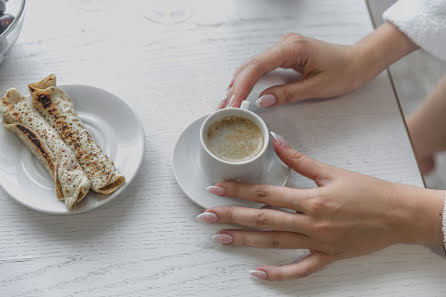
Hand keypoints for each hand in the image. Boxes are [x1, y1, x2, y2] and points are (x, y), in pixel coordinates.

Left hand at [198, 133, 443, 280]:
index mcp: (312, 199)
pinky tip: (258, 274)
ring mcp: (318, 243)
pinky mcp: (328, 257)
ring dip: (245, 241)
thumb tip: (276, 141)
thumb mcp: (332, 171)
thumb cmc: (369, 191)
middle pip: (263, 219)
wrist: (398, 214)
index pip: (266, 193)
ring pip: (274, 243)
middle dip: (231, 216)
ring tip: (220, 238)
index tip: (217, 189)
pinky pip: (300, 270)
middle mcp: (311, 223)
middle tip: (205, 214)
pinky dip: (279, 274)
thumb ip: (300, 159)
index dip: (239, 190)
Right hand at [220, 22, 417, 108]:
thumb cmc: (345, 71)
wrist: (359, 61)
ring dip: (239, 83)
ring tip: (228, 103)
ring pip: (253, 65)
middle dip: (235, 87)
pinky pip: (261, 66)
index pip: (257, 66)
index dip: (242, 86)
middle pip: (250, 64)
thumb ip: (287, 94)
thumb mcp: (316, 87)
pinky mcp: (284, 54)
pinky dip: (249, 80)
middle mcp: (285, 44)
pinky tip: (241, 91)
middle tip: (224, 107)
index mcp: (292, 48)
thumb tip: (262, 100)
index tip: (233, 102)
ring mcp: (284, 48)